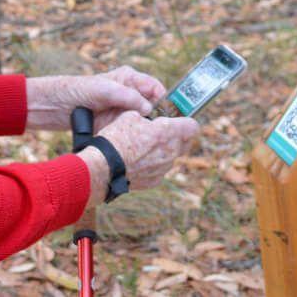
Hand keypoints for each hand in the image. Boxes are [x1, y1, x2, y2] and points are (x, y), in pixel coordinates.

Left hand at [25, 66, 166, 130]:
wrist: (54, 106)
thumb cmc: (79, 90)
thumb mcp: (105, 90)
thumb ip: (127, 96)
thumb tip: (148, 109)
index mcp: (130, 79)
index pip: (156, 88)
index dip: (165, 101)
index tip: (169, 116)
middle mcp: (130, 93)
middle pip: (153, 107)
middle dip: (158, 119)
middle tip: (163, 132)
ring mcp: (122, 110)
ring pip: (143, 121)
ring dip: (146, 129)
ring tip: (150, 140)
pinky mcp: (115, 124)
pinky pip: (131, 131)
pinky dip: (134, 137)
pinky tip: (137, 144)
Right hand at [79, 111, 199, 207]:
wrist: (104, 167)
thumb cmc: (116, 139)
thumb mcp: (131, 116)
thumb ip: (148, 116)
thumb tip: (150, 116)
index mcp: (168, 133)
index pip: (192, 126)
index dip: (186, 121)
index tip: (178, 119)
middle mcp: (170, 152)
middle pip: (185, 142)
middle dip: (176, 135)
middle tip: (161, 130)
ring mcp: (163, 168)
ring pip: (171, 156)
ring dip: (163, 150)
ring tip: (144, 146)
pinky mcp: (154, 181)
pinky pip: (160, 168)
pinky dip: (153, 163)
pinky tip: (138, 159)